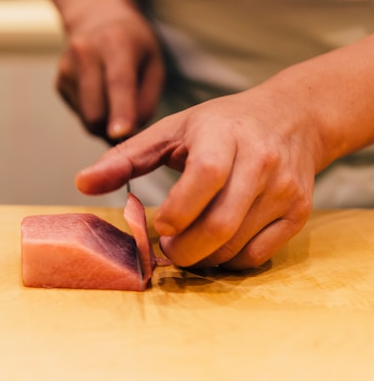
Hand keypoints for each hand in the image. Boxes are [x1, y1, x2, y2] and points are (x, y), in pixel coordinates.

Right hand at [56, 13, 163, 141]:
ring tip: (115, 100)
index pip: (118, 82)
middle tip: (129, 125)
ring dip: (104, 122)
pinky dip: (93, 112)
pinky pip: (79, 113)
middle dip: (113, 128)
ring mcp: (67, 67)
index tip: (120, 134)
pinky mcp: (59, 81)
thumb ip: (147, 101)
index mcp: (116, 43)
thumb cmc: (134, 45)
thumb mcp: (154, 64)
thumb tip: (128, 134)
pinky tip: (100, 91)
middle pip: (96, 111)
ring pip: (87, 118)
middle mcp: (86, 52)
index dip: (120, 111)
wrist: (98, 18)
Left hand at [75, 86, 321, 269]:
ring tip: (187, 246)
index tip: (161, 225)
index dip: (179, 209)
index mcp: (224, 135)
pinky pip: (259, 255)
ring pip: (237, 245)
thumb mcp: (172, 129)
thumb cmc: (221, 125)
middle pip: (220, 223)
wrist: (291, 119)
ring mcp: (284, 189)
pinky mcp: (299, 212)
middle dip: (185, 250)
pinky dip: (229, 262)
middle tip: (168, 248)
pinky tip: (215, 246)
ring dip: (203, 258)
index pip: (206, 176)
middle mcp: (261, 161)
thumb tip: (81, 184)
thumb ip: (126, 157)